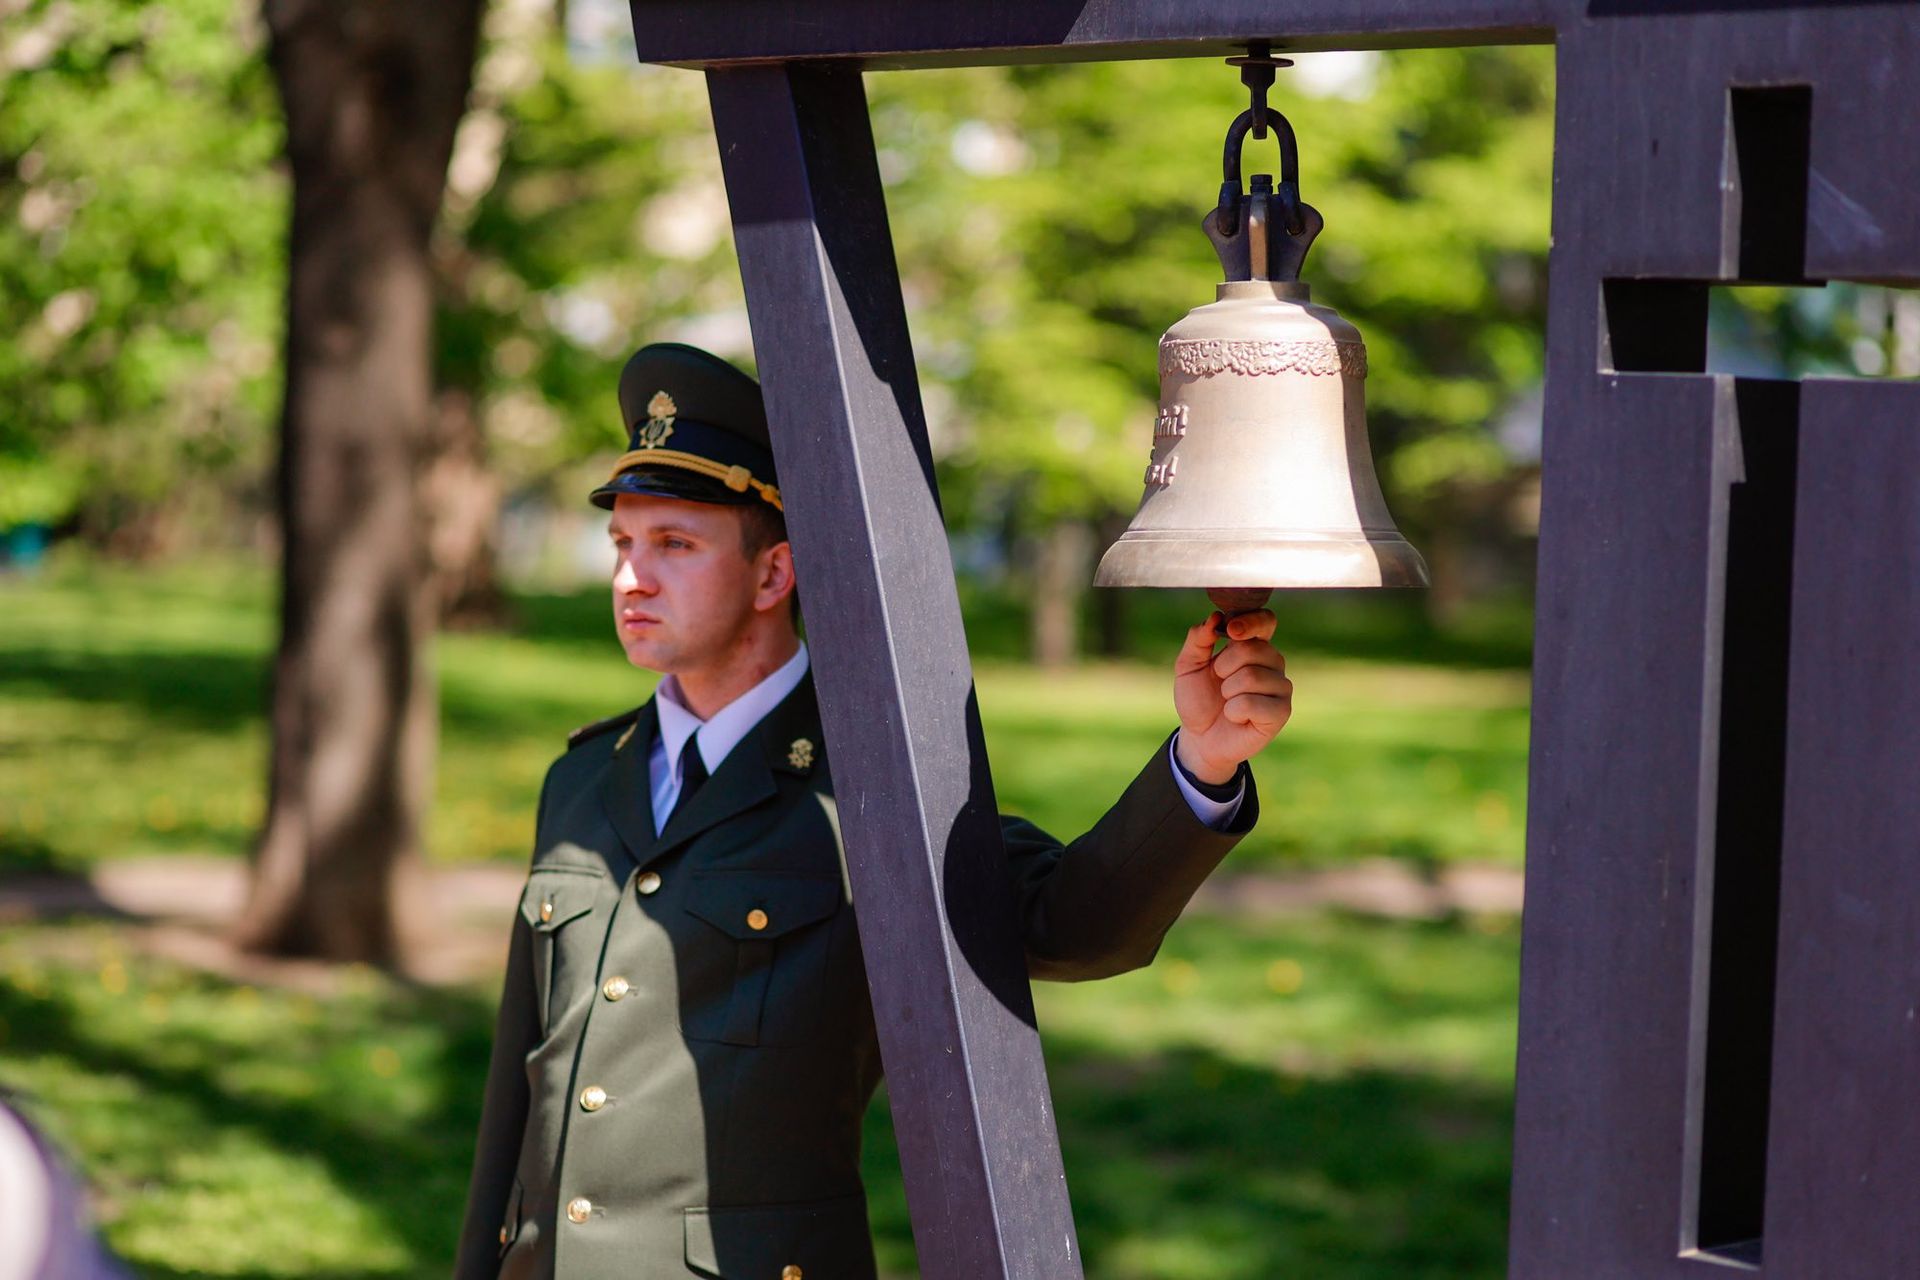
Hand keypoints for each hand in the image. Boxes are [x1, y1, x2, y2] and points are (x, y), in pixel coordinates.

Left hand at [1173, 609, 1292, 784]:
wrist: (1199, 737)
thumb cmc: (1199, 699)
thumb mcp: (1188, 665)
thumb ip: (1198, 639)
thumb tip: (1214, 616)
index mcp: (1254, 645)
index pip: (1266, 620)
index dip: (1251, 621)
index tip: (1230, 631)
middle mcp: (1273, 662)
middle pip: (1252, 648)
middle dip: (1224, 667)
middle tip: (1220, 682)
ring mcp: (1281, 687)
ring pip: (1251, 676)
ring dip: (1227, 692)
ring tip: (1228, 702)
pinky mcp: (1281, 712)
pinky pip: (1252, 703)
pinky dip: (1234, 711)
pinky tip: (1236, 717)